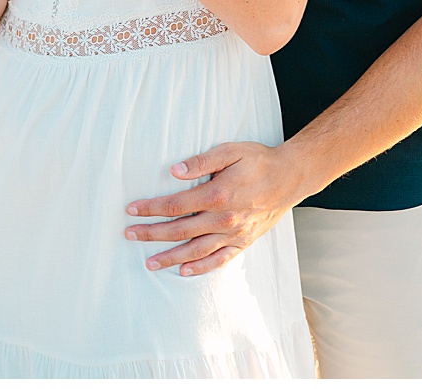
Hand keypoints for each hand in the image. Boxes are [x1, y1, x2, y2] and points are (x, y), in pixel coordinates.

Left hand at [123, 141, 307, 275]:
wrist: (291, 176)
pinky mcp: (244, 241)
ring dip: (169, 257)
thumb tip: (174, 171)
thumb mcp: (231, 151)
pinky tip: (184, 271)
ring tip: (149, 263)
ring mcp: (234, 233)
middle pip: (179, 231)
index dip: (151, 208)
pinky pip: (219, 260)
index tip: (132, 210)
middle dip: (151, 233)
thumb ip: (202, 161)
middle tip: (129, 235)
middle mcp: (223, 218)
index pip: (175, 205)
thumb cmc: (260, 160)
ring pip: (195, 250)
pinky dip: (200, 268)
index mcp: (217, 194)